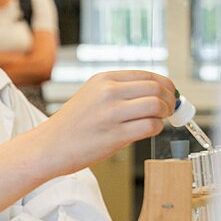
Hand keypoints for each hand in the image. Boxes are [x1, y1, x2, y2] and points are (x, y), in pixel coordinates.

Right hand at [37, 70, 173, 177]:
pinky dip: (156, 128)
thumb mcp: (91, 95)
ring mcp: (112, 113)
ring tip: (159, 119)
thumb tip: (154, 93)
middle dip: (170, 99)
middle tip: (170, 108)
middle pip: (156, 88)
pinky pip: (150, 126)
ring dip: (165, 113)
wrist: (49, 146)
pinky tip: (149, 130)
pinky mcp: (115, 135)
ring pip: (156, 106)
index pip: (147, 75)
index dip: (165, 85)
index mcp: (103, 79)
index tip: (170, 94)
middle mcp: (108, 92)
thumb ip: (119, 91)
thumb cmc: (70, 125)